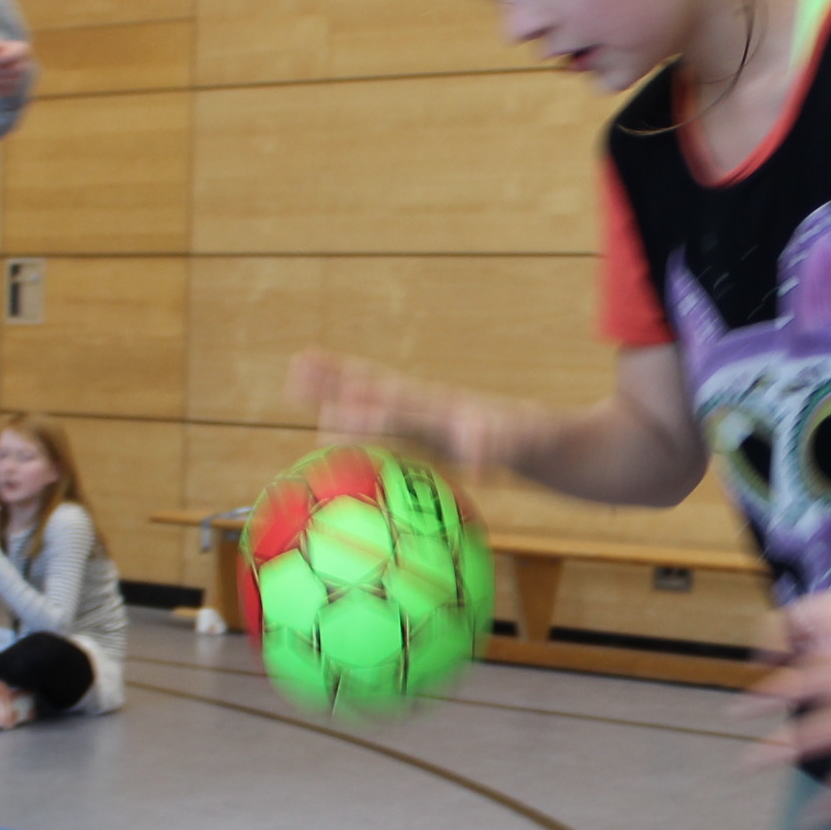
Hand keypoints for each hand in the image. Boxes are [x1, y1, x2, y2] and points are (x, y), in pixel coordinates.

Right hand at [289, 349, 522, 472]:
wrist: (534, 432)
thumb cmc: (529, 440)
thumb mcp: (517, 445)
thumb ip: (495, 449)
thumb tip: (482, 461)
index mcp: (445, 409)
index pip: (400, 409)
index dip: (369, 411)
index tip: (337, 412)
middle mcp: (427, 402)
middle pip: (375, 387)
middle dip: (339, 379)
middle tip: (296, 368)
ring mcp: (421, 409)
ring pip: (371, 392)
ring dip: (336, 383)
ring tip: (295, 370)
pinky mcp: (420, 422)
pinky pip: (378, 416)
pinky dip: (349, 407)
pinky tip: (323, 417)